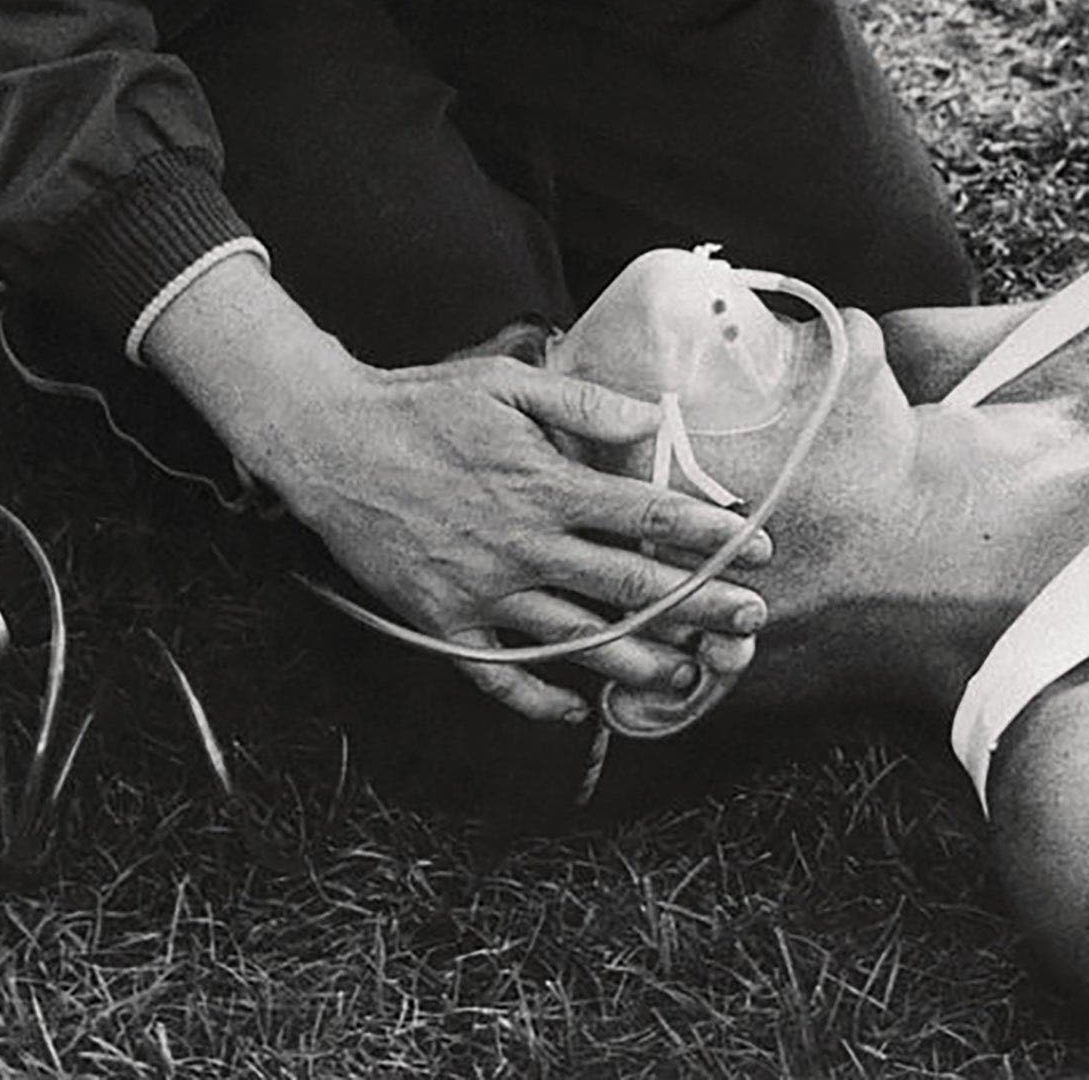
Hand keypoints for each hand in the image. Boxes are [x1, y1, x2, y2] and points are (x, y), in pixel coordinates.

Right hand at [281, 351, 771, 722]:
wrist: (331, 443)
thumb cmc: (422, 405)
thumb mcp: (506, 383)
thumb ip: (585, 404)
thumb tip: (652, 420)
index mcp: (545, 484)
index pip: (647, 514)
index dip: (709, 533)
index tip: (757, 545)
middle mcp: (524, 545)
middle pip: (630, 585)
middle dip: (701, 604)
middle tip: (751, 619)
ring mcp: (484, 592)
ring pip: (579, 641)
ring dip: (640, 661)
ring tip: (689, 675)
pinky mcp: (445, 624)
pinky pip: (502, 676)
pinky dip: (542, 698)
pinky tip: (578, 706)